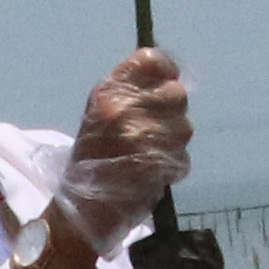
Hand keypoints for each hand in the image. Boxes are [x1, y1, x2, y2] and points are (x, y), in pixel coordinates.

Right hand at [50, 48, 193, 258]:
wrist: (84, 208)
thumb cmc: (92, 158)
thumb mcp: (100, 114)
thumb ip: (130, 92)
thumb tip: (169, 74)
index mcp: (109, 92)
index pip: (152, 60)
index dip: (165, 71)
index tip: (165, 82)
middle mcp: (126, 109)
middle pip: (176, 92)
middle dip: (171, 111)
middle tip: (155, 129)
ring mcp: (143, 137)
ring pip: (184, 125)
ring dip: (174, 141)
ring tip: (150, 154)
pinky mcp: (157, 164)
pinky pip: (183, 156)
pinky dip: (173, 166)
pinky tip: (152, 172)